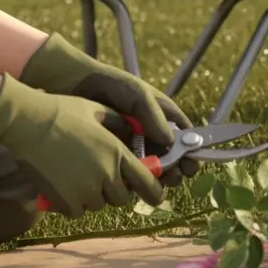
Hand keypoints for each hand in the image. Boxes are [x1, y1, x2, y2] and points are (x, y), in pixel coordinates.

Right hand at [0, 75, 163, 217]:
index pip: (147, 183)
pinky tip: (67, 189)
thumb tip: (136, 134)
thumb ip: (122, 126)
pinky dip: (75, 204)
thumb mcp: (100, 112)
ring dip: (95, 196)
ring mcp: (84, 190)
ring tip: (81, 179)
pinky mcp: (63, 200)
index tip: (156, 196)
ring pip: (99, 204)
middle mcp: (106, 175)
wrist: (26, 122)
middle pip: (122, 198)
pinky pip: (77, 211)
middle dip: (118, 191)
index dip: (154, 193)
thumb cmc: (63, 112)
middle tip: (105, 179)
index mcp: (118, 154)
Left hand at [18, 33, 197, 186]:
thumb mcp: (138, 95)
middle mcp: (152, 132)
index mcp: (164, 116)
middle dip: (175, 169)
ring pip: (150, 165)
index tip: (191, 166)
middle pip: (171, 156)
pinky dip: (132, 176)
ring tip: (154, 183)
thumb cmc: (112, 85)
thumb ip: (154, 116)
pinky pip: (128, 167)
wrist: (76, 86)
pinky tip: (131, 182)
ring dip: (155, 176)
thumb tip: (171, 141)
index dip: (191, 153)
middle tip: (172, 179)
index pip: (184, 136)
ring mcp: (134, 144)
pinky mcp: (115, 153)